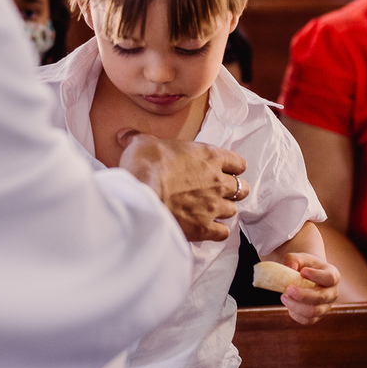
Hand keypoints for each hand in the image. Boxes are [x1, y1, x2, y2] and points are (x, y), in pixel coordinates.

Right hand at [117, 130, 247, 242]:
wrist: (142, 193)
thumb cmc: (146, 164)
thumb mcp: (142, 143)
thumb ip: (139, 138)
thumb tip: (125, 134)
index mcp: (210, 156)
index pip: (238, 163)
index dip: (232, 167)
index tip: (223, 170)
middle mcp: (218, 181)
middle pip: (241, 188)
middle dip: (231, 191)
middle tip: (216, 192)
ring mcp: (214, 206)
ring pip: (233, 210)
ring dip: (223, 210)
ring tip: (209, 211)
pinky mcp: (205, 228)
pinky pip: (223, 232)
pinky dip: (217, 231)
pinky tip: (206, 229)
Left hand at [277, 252, 338, 324]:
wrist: (306, 276)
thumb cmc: (304, 266)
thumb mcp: (299, 258)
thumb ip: (293, 260)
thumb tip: (288, 269)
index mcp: (333, 275)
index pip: (330, 278)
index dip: (317, 276)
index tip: (302, 272)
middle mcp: (333, 292)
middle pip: (321, 298)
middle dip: (303, 295)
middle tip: (287, 289)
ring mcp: (326, 306)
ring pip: (314, 312)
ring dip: (296, 306)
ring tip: (283, 297)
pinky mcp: (317, 316)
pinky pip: (307, 320)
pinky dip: (295, 314)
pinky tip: (288, 304)